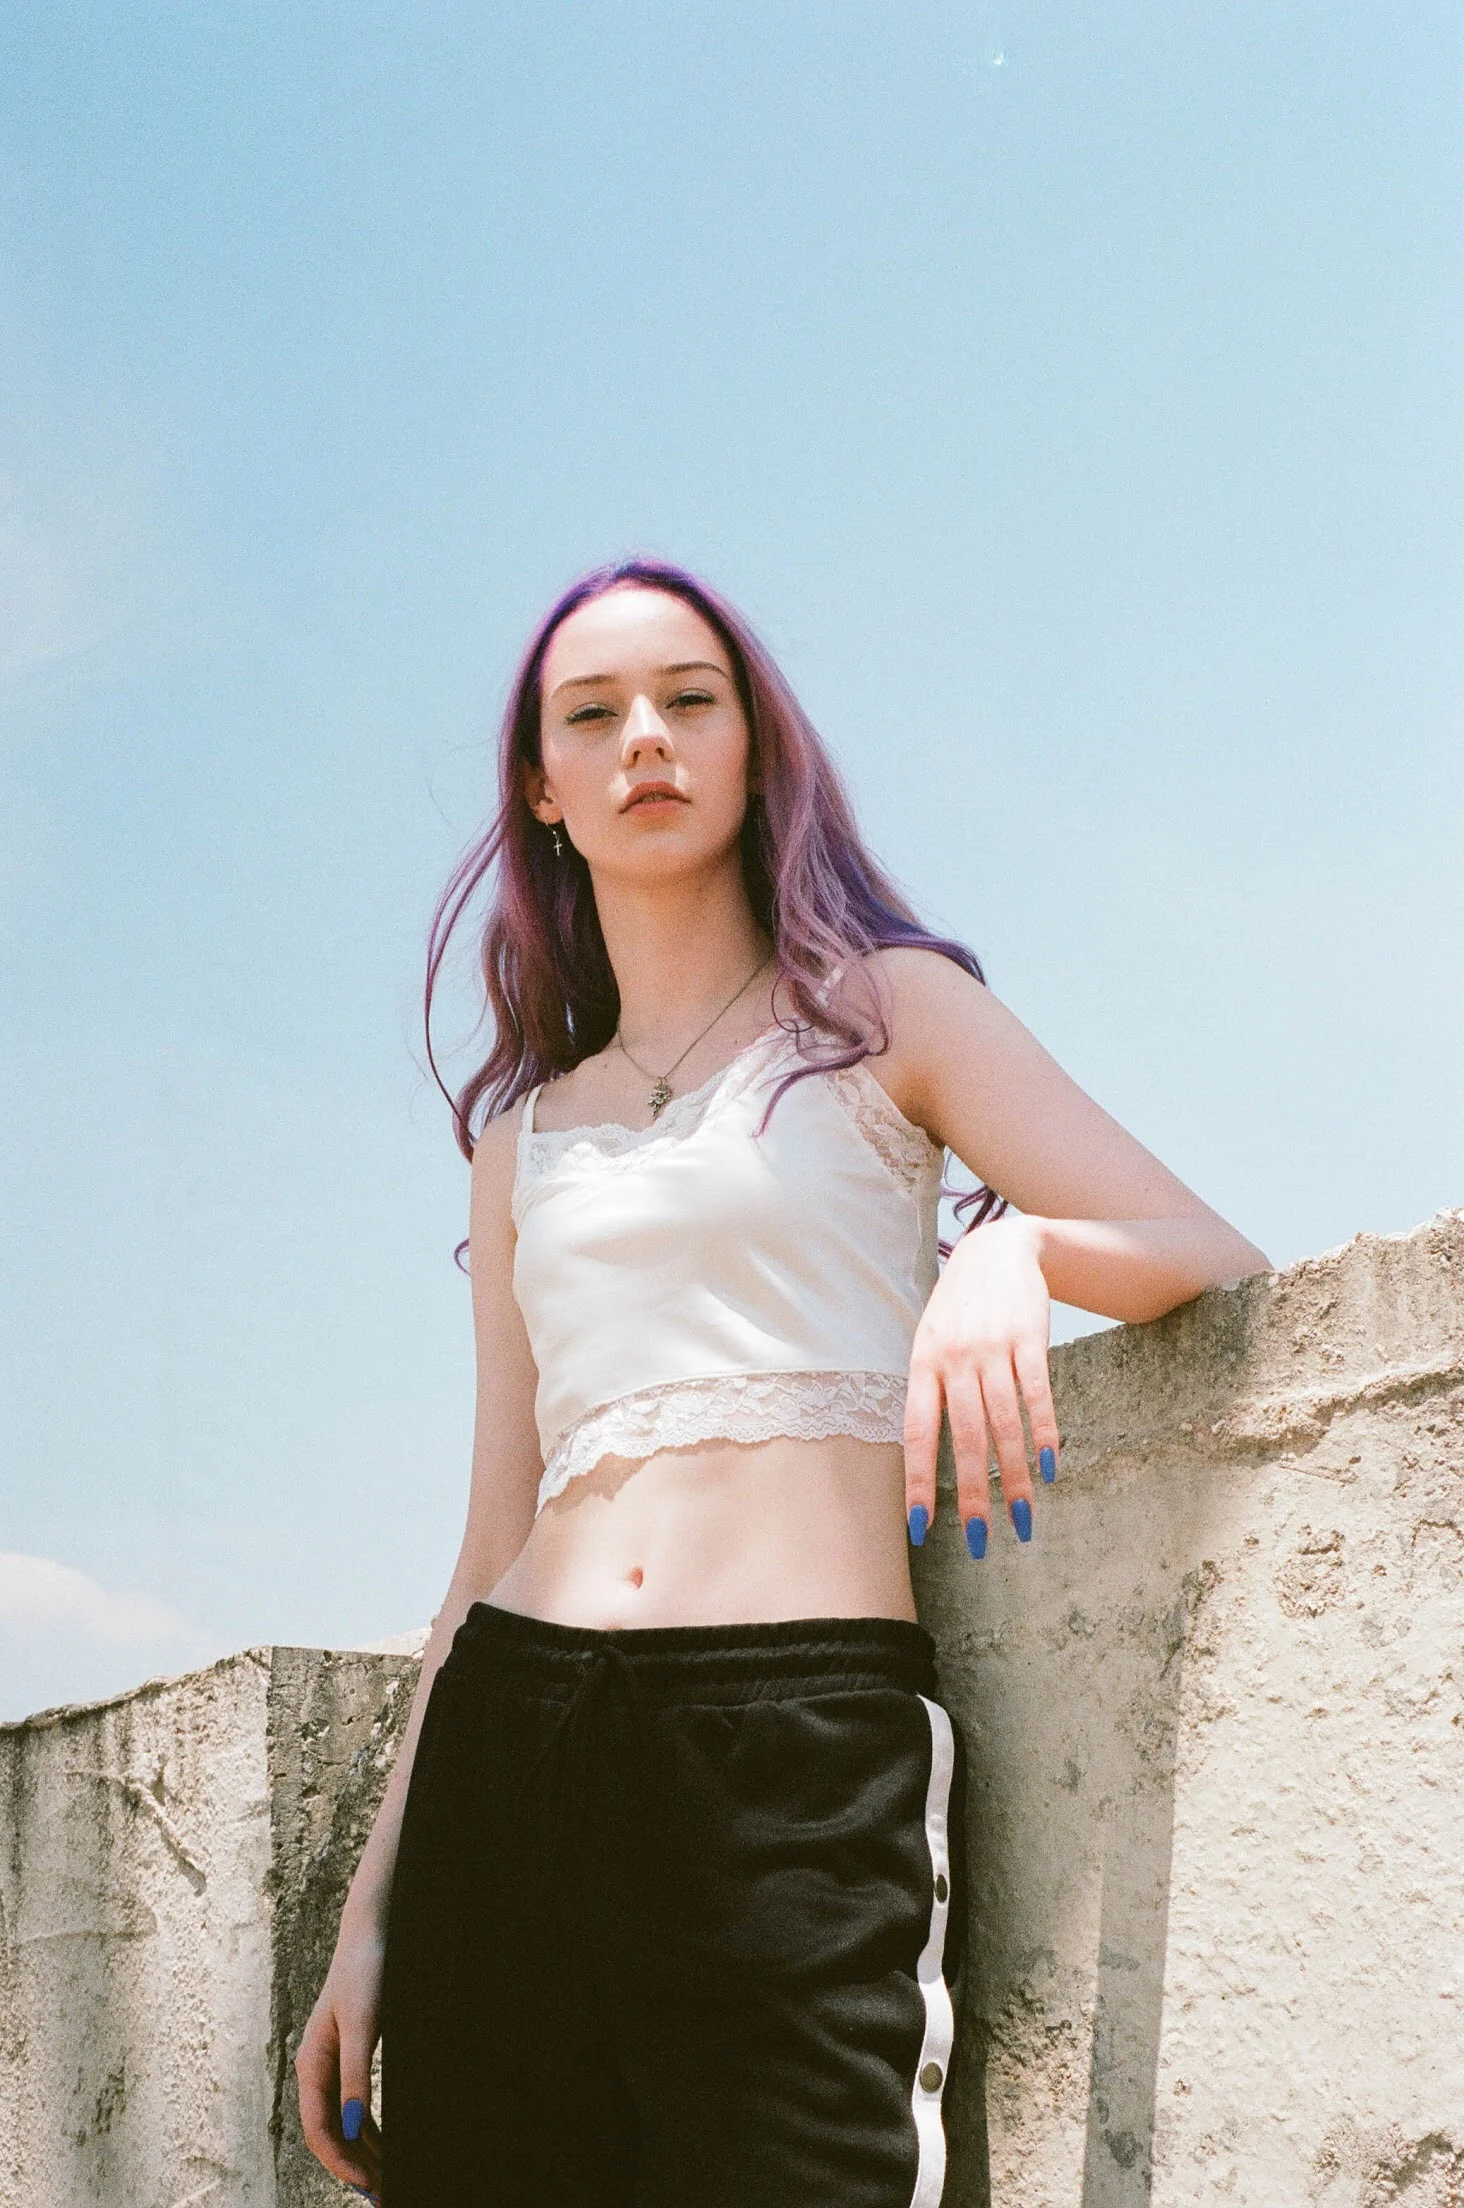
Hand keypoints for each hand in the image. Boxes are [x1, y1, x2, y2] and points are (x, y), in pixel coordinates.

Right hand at [295, 1912, 385, 2200]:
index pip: (319, 2129)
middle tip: (383, 2195)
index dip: (341, 2161)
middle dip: (354, 2167)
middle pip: (330, 2133)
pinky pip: (353, 2107)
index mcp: (311, 2063)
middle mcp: (318, 2069)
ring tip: (386, 2180)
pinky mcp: (351, 2057)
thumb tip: (352, 2126)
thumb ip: (356, 2073)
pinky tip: (383, 2147)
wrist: (372, 1931)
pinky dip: (367, 2131)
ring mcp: (333, 2064)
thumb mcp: (364, 2022)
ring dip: (362, 2153)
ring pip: (343, 2123)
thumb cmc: (365, 1970)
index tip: (368, 2184)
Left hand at [903, 1213, 1059, 1554]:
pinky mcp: (1029, 1337)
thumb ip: (930, 1392)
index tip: (923, 1529)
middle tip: (982, 1541)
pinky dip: (1043, 1431)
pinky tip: (1050, 1466)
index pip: (918, 1435)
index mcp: (922, 1365)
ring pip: (1003, 1424)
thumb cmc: (959, 1309)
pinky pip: (1036, 1393)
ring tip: (1022, 1518)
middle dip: (974, 1494)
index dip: (919, 1483)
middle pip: (965, 1438)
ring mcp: (992, 1347)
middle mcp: (954, 1359)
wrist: (998, 1248)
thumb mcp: (930, 1342)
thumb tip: (926, 1457)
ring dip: (1015, 1476)